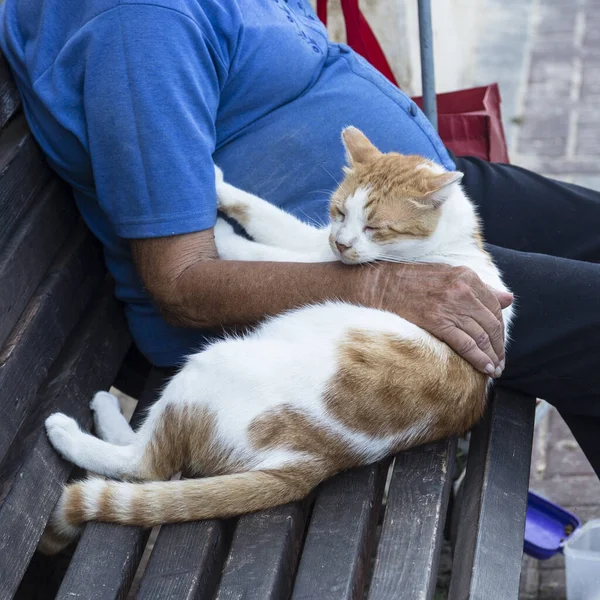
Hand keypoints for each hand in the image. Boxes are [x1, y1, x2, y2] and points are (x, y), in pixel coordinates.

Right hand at [367, 262, 512, 375]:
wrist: (378, 285)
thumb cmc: (409, 281)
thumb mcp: (447, 276)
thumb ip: (479, 288)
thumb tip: (508, 298)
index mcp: (466, 276)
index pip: (495, 307)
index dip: (500, 329)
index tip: (499, 344)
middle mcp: (462, 289)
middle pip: (492, 324)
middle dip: (499, 346)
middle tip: (500, 362)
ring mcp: (450, 306)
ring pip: (481, 336)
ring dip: (492, 356)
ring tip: (494, 369)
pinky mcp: (437, 321)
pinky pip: (466, 344)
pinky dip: (479, 359)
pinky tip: (485, 369)